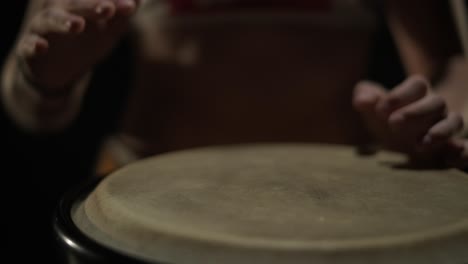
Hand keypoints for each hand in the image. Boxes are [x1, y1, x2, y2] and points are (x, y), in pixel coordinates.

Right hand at [15, 0, 140, 93]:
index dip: (110, 0)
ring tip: (78, 25)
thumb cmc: (86, 43)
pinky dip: (33, 45)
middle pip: (74, 4)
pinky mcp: (29, 49)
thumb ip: (122, 16)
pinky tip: (41, 47)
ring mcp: (42, 29)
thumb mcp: (109, 31)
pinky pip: (28, 45)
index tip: (130, 5)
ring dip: (63, 21)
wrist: (57, 71)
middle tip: (109, 9)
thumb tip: (139, 0)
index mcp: (78, 3)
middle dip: (91, 5)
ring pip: (49, 20)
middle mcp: (58, 10)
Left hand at [353, 75, 467, 167]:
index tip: (380, 110)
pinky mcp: (449, 147)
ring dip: (440, 132)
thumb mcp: (370, 107)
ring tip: (419, 145)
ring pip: (455, 122)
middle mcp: (434, 107)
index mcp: (416, 92)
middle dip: (416, 113)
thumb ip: (364, 97)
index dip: (400, 95)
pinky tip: (451, 159)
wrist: (392, 137)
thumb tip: (362, 101)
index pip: (417, 85)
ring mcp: (444, 126)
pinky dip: (464, 152)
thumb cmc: (383, 116)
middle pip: (437, 102)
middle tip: (393, 123)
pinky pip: (466, 147)